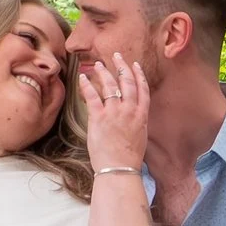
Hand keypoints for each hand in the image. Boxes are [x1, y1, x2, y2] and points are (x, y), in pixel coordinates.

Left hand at [78, 53, 150, 172]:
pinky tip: (83, 78)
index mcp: (141, 116)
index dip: (139, 75)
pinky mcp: (99, 118)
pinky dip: (87, 85)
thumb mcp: (140, 137)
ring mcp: (114, 113)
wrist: (119, 169)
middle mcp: (129, 111)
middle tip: (117, 56)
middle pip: (127, 82)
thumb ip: (136, 122)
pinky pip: (92, 96)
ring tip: (98, 64)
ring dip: (104, 73)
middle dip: (122, 67)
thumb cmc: (128, 158)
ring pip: (110, 86)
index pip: (142, 89)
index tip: (135, 65)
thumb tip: (131, 115)